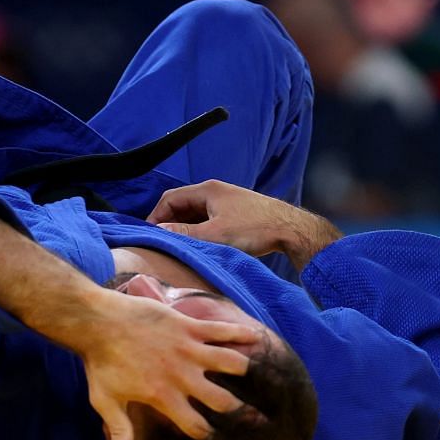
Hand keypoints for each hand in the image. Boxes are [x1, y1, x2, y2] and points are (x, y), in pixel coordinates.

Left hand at [74, 292, 260, 439]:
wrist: (99, 322)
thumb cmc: (101, 363)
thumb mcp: (106, 402)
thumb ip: (119, 431)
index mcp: (164, 396)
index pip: (195, 425)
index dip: (209, 436)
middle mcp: (182, 375)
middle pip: (221, 399)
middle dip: (240, 411)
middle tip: (256, 418)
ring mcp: (188, 349)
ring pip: (229, 362)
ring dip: (243, 369)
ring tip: (254, 375)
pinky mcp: (188, 326)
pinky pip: (221, 330)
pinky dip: (240, 333)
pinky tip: (256, 336)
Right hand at [151, 179, 341, 269]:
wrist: (291, 230)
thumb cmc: (255, 229)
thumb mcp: (215, 234)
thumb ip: (185, 234)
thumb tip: (158, 233)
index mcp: (207, 190)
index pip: (170, 199)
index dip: (156, 216)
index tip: (149, 235)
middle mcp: (215, 192)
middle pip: (182, 206)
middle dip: (169, 224)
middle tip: (161, 244)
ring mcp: (226, 203)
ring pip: (195, 215)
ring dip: (185, 230)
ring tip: (178, 249)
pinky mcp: (236, 214)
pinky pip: (209, 221)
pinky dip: (199, 232)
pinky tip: (199, 248)